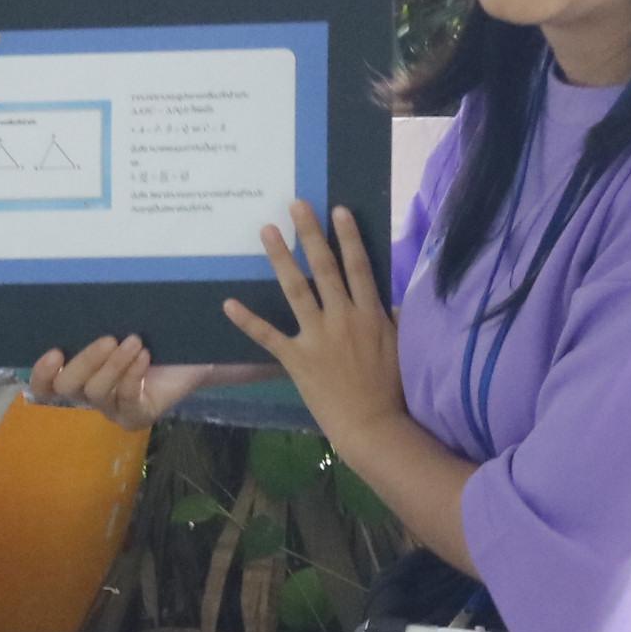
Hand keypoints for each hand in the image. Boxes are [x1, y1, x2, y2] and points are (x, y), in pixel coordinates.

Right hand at [27, 334, 230, 433]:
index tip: (55, 352)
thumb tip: (82, 294)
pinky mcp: (136, 417)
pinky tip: (146, 357)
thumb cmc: (153, 333)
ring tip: (135, 341)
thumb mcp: (123, 322)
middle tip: (109, 338)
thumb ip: (100, 318)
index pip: (45, 384)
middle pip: (67, 387)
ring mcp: (112, 409)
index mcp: (78, 372)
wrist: (195, 354)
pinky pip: (126, 400)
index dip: (42, 373)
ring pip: (95, 393)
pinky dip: (133, 376)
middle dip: (85, 361)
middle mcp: (89, 394)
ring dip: (113, 365)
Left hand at [224, 203, 409, 451]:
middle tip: (296, 206)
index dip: (348, 237)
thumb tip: (388, 298)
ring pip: (296, 289)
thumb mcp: (402, 346)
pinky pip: (268, 336)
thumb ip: (392, 318)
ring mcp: (318, 337)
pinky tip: (228, 303)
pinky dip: (247, 320)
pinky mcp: (297, 359)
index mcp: (370, 314)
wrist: (373, 425)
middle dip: (311, 234)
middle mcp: (344, 318)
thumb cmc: (392, 389)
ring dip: (280, 258)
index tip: (338, 211)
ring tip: (267, 231)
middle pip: (325, 268)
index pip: (358, 266)